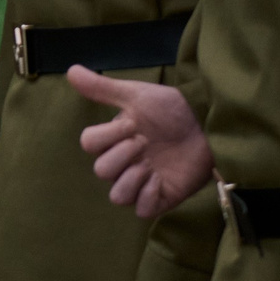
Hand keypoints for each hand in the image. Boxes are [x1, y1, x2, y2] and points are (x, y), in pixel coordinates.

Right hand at [72, 68, 213, 218]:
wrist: (209, 126)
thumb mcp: (136, 95)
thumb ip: (102, 87)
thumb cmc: (172, 110)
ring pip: (118, 197)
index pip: (88, 144)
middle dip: (122, 155)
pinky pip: (142, 210)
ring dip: (131, 180)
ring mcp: (142, 183)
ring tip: (150, 166)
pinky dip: (147, 196)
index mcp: (114, 140)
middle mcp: (124, 164)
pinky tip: (160, 180)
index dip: (107, 136)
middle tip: (145, 143)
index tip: (133, 124)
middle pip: (101, 171)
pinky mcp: (162, 198)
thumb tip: (70, 69)